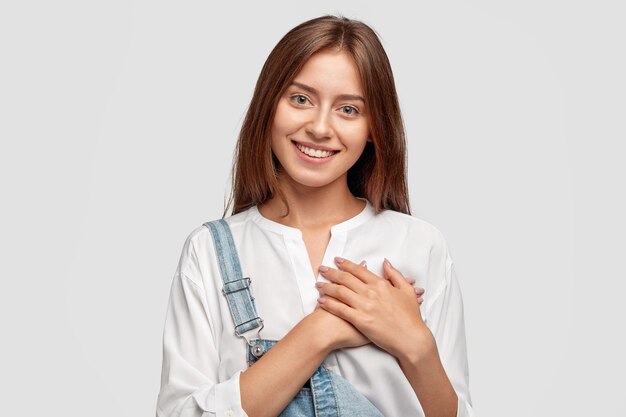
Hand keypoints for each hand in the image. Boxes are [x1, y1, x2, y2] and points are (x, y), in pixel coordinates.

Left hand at [316, 257, 435, 360]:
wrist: (411, 338)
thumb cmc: (410, 316)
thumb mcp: (407, 290)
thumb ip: (395, 274)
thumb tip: (385, 262)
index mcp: (381, 284)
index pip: (359, 270)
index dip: (346, 264)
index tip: (337, 260)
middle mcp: (370, 292)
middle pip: (346, 279)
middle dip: (331, 272)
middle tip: (322, 269)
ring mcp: (364, 306)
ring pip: (340, 292)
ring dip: (327, 287)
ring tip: (318, 285)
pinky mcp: (360, 320)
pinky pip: (340, 310)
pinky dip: (329, 304)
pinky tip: (321, 301)